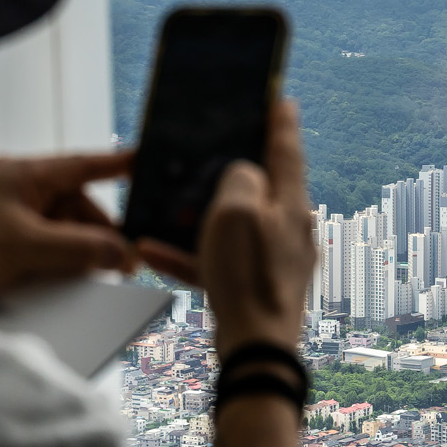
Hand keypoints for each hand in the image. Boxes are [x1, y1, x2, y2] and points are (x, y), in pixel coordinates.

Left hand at [0, 151, 135, 304]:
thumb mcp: (25, 249)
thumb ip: (79, 249)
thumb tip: (121, 251)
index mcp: (23, 175)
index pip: (84, 164)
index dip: (119, 165)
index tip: (149, 164)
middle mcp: (16, 189)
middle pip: (78, 207)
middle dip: (99, 235)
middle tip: (120, 266)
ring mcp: (5, 215)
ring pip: (61, 230)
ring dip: (75, 254)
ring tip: (85, 279)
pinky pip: (41, 247)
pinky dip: (54, 264)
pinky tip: (57, 283)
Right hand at [139, 102, 315, 354]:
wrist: (256, 349)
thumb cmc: (248, 277)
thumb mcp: (235, 213)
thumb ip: (239, 179)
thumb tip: (245, 173)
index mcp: (291, 204)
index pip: (287, 149)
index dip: (280, 121)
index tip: (281, 97)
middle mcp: (292, 227)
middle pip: (262, 186)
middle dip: (235, 169)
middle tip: (217, 148)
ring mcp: (279, 258)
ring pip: (236, 225)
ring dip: (201, 217)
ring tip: (168, 210)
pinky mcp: (260, 284)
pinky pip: (221, 260)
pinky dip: (191, 254)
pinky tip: (154, 253)